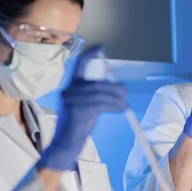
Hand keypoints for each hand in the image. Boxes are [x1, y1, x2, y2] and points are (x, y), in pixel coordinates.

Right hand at [37, 46, 128, 170]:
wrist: (66, 143)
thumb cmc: (77, 125)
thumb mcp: (84, 106)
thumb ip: (94, 95)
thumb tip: (118, 88)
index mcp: (70, 87)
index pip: (78, 65)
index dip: (90, 55)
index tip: (101, 48)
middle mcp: (69, 91)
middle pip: (98, 83)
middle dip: (115, 88)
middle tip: (125, 93)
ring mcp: (73, 100)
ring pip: (101, 93)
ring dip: (117, 98)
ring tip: (125, 104)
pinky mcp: (79, 110)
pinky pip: (102, 104)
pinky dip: (115, 106)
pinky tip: (121, 109)